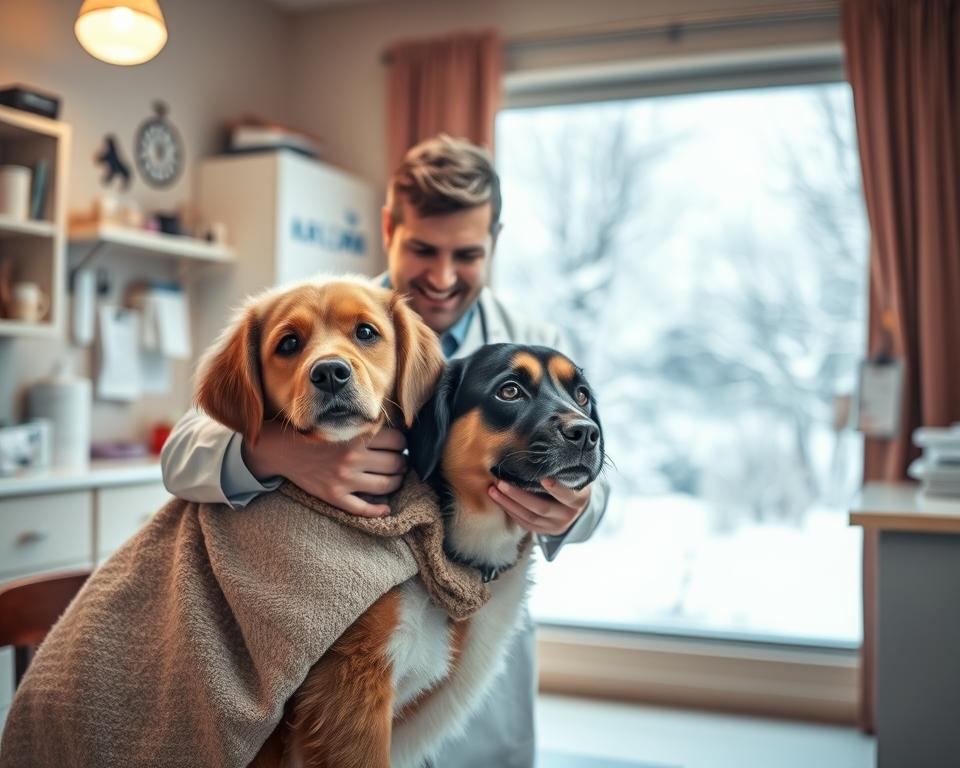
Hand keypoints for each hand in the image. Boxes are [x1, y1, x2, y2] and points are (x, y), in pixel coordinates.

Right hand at [242, 421, 406, 516]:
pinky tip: (386, 509)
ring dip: (396, 482)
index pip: (396, 441)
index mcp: (356, 436)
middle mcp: (352, 458)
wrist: (282, 449)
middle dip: (402, 463)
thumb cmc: (315, 433)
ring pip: (385, 486)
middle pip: (395, 464)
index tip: (399, 446)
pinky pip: (362, 509)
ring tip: (395, 478)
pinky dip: (379, 511)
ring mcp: (343, 479)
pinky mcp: (334, 496)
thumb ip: (367, 427)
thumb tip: (397, 437)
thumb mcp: (342, 422)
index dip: (402, 444)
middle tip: (400, 463)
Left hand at [488, 478, 590, 536]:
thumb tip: (545, 447)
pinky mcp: (544, 531)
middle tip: (501, 482)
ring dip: (508, 504)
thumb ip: (562, 468)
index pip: (568, 495)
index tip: (543, 477)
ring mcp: (555, 526)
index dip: (556, 488)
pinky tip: (499, 500)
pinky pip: (524, 523)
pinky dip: (511, 512)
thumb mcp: (575, 474)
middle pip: (542, 507)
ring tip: (493, 490)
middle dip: (518, 495)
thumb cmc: (571, 481)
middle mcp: (568, 516)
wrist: (575, 505)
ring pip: (529, 517)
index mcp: (579, 500)